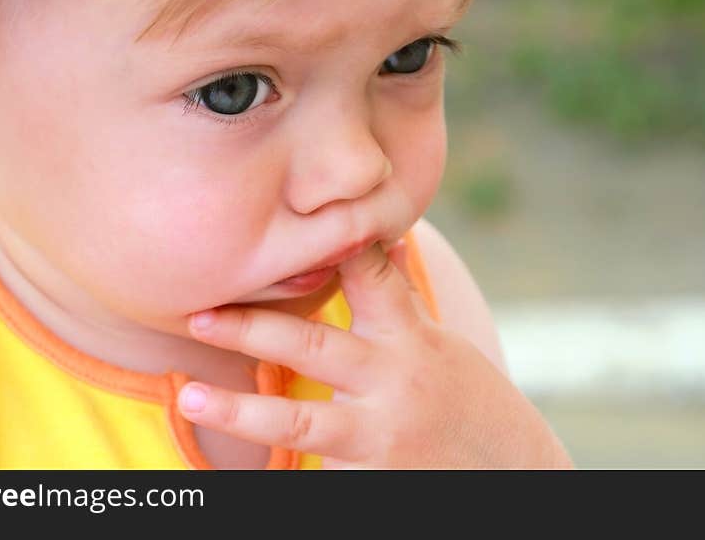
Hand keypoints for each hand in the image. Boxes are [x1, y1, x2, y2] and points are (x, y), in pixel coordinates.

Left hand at [178, 242, 572, 468]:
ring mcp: (382, 433)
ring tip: (190, 396)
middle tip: (199, 314)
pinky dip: (281, 474)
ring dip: (240, 411)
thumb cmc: (472, 401)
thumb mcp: (443, 345)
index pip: (367, 275)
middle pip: (315, 344)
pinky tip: (230, 482)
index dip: (327, 244)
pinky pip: (317, 473)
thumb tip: (386, 241)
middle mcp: (395, 379)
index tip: (279, 223)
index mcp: (413, 337)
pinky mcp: (372, 477)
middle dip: (255, 327)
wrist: (514, 475)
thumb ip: (400, 305)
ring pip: (302, 422)